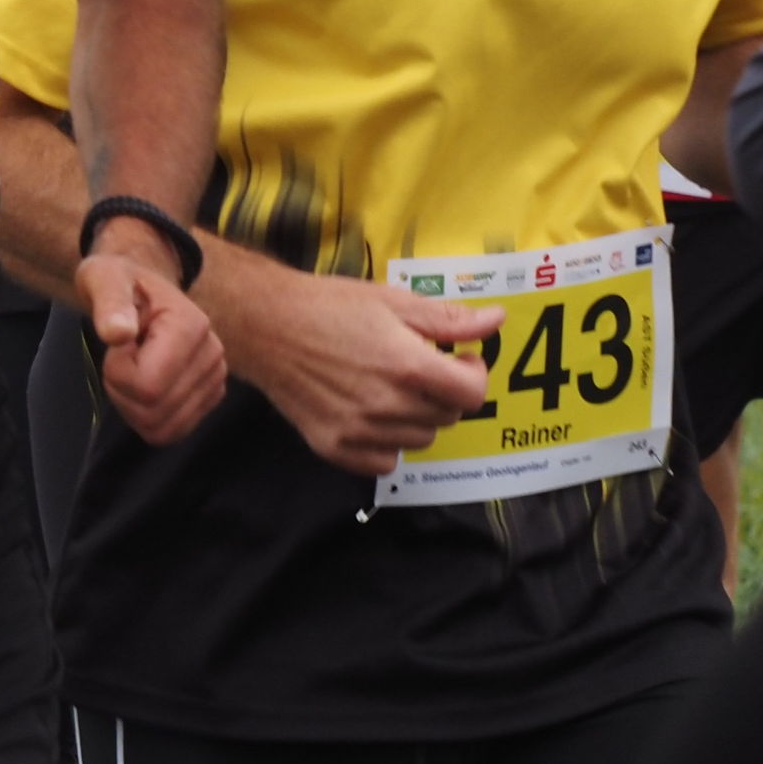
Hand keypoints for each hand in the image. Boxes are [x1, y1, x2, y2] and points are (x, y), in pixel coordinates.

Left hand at [79, 242, 225, 441]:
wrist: (141, 289)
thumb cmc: (119, 282)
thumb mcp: (104, 280)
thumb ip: (109, 303)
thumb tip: (117, 333)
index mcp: (191, 325)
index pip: (148, 386)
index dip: (117, 373)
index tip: (117, 342)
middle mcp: (212, 354)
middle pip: (153, 411)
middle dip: (122, 391)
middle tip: (121, 356)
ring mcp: (215, 378)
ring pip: (162, 428)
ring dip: (133, 407)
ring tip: (132, 369)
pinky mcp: (210, 396)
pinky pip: (172, 431)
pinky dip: (148, 417)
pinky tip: (144, 386)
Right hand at [215, 264, 497, 477]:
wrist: (266, 326)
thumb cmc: (330, 306)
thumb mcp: (393, 301)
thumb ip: (449, 320)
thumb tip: (496, 320)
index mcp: (409, 366)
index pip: (473, 394)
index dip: (474, 374)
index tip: (460, 359)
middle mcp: (389, 406)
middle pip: (448, 417)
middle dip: (443, 391)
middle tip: (418, 366)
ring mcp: (361, 432)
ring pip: (420, 440)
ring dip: (417, 417)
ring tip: (390, 386)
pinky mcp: (335, 448)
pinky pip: (385, 461)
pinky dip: (387, 442)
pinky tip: (369, 411)